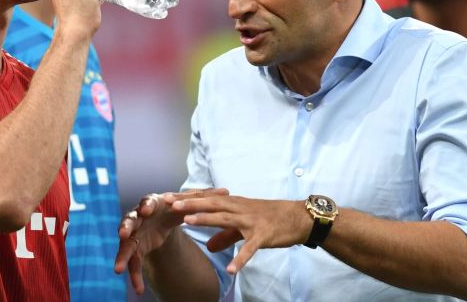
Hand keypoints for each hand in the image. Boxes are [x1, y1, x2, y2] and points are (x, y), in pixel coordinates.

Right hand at [114, 188, 228, 293]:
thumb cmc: (170, 207)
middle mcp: (138, 218)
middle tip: (124, 233)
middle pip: (129, 221)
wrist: (157, 218)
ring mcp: (133, 235)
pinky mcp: (134, 250)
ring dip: (122, 256)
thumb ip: (203, 198)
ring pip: (125, 246)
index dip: (146, 205)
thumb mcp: (185, 203)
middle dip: (126, 226)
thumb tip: (227, 192)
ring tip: (118, 269)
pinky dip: (135, 277)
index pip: (146, 202)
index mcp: (152, 203)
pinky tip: (139, 290)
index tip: (148, 209)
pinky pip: (133, 265)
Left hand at [174, 196, 311, 274]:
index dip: (188, 199)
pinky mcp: (263, 236)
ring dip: (206, 219)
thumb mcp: (244, 226)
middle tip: (169, 203)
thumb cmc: (271, 218)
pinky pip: (249, 249)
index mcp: (235, 204)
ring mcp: (251, 222)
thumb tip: (209, 247)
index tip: (168, 197)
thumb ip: (225, 235)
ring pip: (225, 219)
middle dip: (190, 203)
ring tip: (187, 222)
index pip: (207, 199)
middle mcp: (240, 209)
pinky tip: (230, 269)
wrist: (298, 218)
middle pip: (212, 204)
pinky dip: (240, 259)